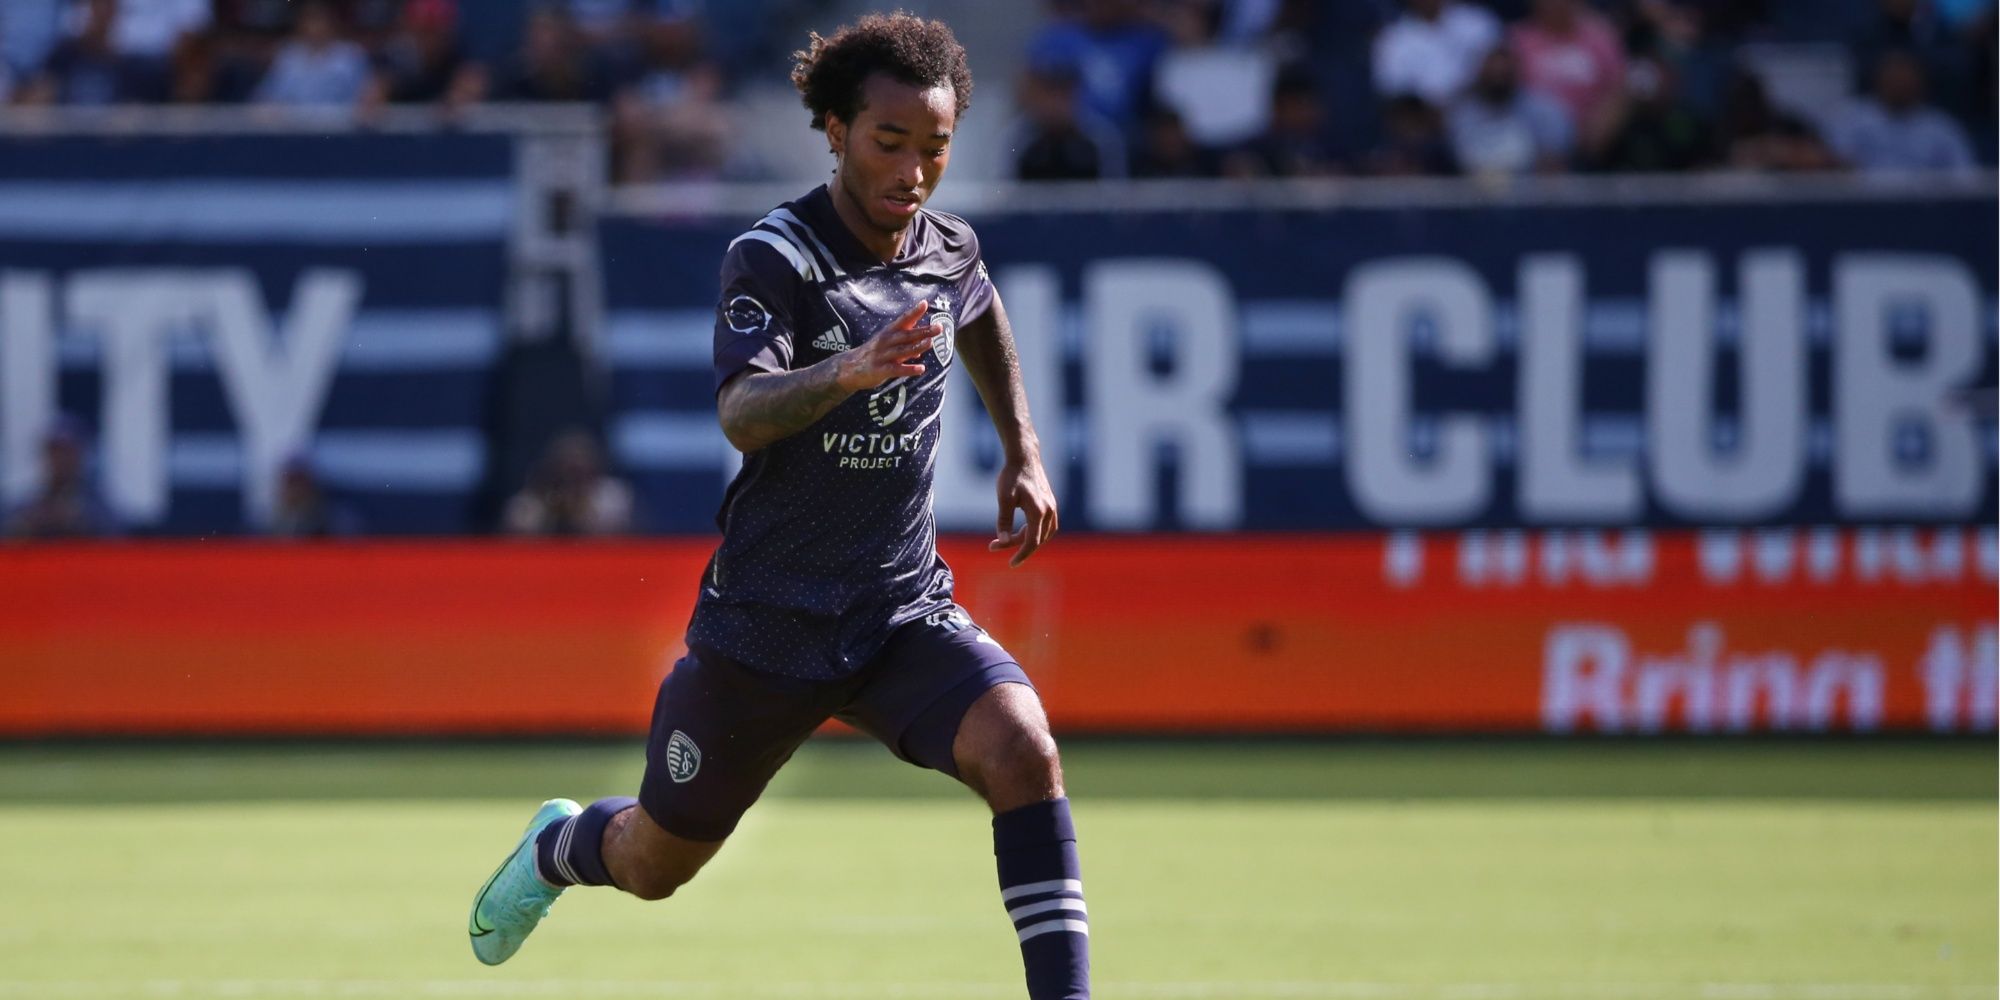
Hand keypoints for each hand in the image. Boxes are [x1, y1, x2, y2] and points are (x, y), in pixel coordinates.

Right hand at [835, 301, 935, 392]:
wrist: (848, 369)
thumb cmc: (873, 354)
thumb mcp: (887, 344)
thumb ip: (907, 342)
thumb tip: (924, 342)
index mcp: (888, 333)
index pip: (903, 320)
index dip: (913, 312)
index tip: (925, 303)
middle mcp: (886, 342)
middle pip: (906, 335)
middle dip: (922, 331)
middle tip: (938, 327)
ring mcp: (883, 356)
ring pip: (902, 350)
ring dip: (917, 346)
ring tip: (930, 343)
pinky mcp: (881, 370)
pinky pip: (897, 369)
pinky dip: (909, 369)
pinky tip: (921, 368)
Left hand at [989, 452, 1056, 567]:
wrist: (1024, 457)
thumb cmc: (1011, 476)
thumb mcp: (1003, 498)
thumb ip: (1004, 520)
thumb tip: (1003, 541)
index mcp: (1038, 512)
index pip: (1032, 542)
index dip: (1021, 555)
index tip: (1011, 564)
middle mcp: (1049, 511)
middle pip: (1037, 540)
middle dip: (1018, 547)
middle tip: (994, 545)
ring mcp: (1052, 507)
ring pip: (1044, 534)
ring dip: (1028, 540)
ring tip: (1008, 538)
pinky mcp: (1051, 503)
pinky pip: (1047, 526)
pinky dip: (1036, 532)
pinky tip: (1022, 530)